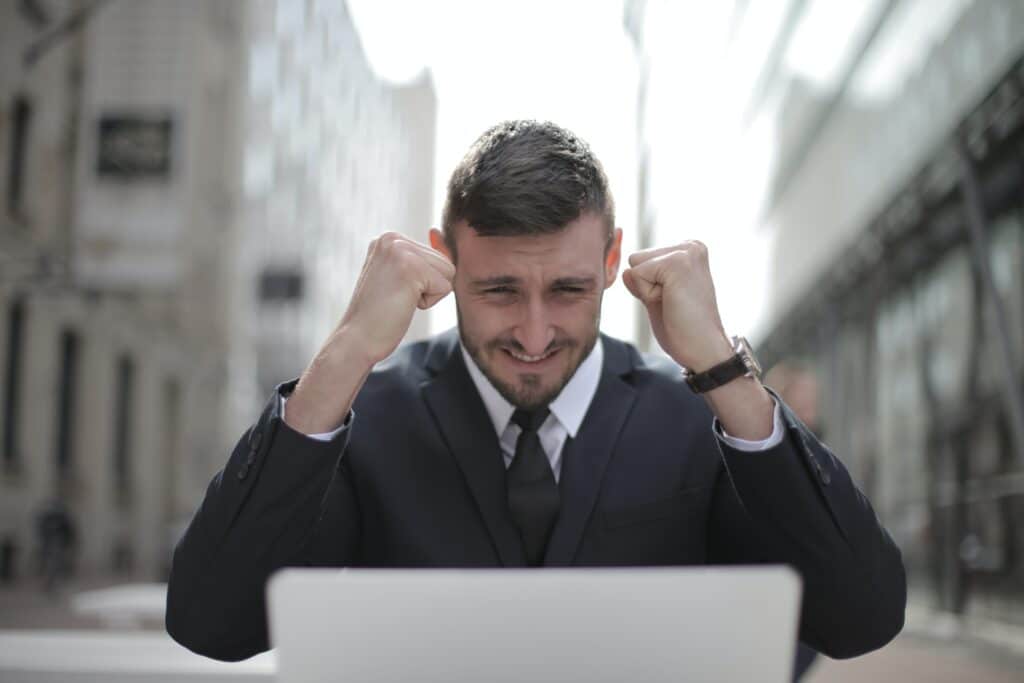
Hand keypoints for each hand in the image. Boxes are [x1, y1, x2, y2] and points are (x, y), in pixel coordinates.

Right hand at [338, 231, 454, 363]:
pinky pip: (446, 287)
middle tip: (395, 297)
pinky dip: (428, 303)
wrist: (356, 339)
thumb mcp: (400, 278)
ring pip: (448, 272)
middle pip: (445, 262)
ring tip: (398, 299)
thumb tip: (440, 233)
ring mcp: (400, 250)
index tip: (393, 291)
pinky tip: (401, 304)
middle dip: (428, 287)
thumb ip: (420, 257)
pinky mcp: (411, 267)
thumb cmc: (378, 315)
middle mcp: (392, 238)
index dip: (423, 283)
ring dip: (428, 294)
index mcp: (388, 238)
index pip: (436, 257)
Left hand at [621, 241, 732, 370]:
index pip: (642, 259)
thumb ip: (642, 282)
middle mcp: (690, 245)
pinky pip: (637, 274)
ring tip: (674, 302)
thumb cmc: (684, 328)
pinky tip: (672, 303)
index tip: (674, 300)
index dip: (649, 285)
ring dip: (647, 290)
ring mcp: (686, 252)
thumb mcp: (656, 299)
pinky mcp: (677, 262)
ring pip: (635, 264)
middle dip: (647, 285)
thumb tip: (625, 271)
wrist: (703, 349)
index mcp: (689, 251)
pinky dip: (647, 294)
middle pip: (636, 258)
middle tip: (674, 303)